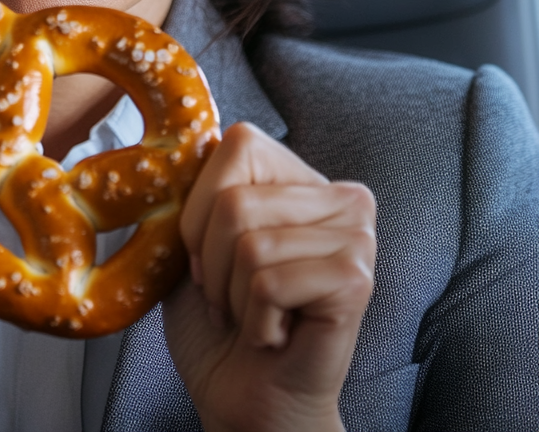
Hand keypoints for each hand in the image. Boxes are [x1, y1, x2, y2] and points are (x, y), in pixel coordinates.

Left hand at [163, 123, 375, 431]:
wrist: (243, 400)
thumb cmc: (216, 320)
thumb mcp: (190, 238)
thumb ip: (195, 185)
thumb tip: (185, 141)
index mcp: (299, 176)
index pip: (237, 143)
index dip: (198, 207)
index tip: (206, 256)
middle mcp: (340, 196)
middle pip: (235, 199)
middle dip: (211, 261)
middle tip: (232, 297)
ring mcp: (356, 236)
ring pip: (250, 241)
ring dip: (232, 295)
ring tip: (254, 315)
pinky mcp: (357, 279)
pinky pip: (268, 281)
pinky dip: (254, 319)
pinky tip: (275, 334)